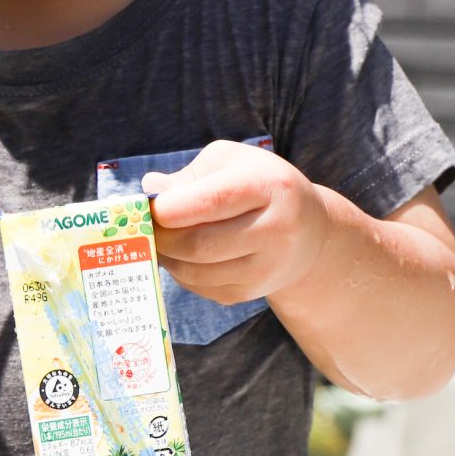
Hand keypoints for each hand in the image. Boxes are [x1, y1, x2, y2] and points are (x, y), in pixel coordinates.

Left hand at [143, 141, 327, 305]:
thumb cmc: (258, 184)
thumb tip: (150, 190)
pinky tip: (184, 255)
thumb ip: (188, 176)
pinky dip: (182, 273)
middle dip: (161, 236)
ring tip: (162, 238)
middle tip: (145, 226)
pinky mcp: (252, 293)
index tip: (149, 206)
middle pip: (199, 244)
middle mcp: (276, 230)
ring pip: (196, 272)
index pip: (210, 201)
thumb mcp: (231, 162)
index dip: (168, 208)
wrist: (308, 231)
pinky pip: (202, 288)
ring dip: (167, 257)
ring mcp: (267, 268)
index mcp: (269, 186)